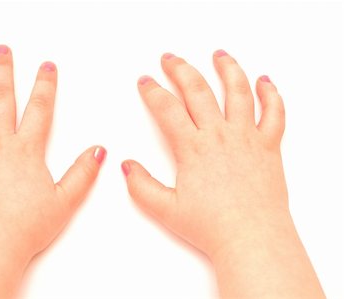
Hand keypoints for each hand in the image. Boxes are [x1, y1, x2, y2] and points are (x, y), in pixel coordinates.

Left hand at [0, 45, 105, 298]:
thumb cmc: (23, 228)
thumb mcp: (64, 201)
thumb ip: (83, 173)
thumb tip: (99, 150)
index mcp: (25, 151)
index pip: (39, 108)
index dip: (45, 84)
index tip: (47, 66)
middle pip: (0, 98)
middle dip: (2, 70)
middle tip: (1, 50)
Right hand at [123, 50, 286, 255]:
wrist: (252, 238)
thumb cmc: (212, 226)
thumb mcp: (166, 209)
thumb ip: (141, 186)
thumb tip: (127, 166)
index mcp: (193, 147)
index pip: (167, 108)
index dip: (152, 91)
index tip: (145, 81)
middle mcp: (219, 135)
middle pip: (198, 90)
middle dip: (180, 69)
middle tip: (170, 59)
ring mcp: (246, 137)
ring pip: (237, 91)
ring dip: (227, 68)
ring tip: (218, 54)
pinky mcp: (268, 146)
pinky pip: (274, 113)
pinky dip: (271, 94)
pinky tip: (264, 81)